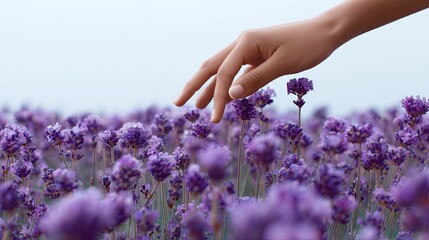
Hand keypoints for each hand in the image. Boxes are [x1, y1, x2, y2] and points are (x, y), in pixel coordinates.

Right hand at [174, 17, 339, 122]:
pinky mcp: (256, 56)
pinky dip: (226, 85)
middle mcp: (242, 43)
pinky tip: (221, 97)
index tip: (213, 119)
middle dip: (194, 85)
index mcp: (246, 42)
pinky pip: (236, 72)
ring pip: (221, 69)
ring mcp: (248, 49)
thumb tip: (229, 96)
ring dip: (207, 87)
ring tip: (195, 105)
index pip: (224, 73)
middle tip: (178, 103)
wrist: (325, 32)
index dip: (216, 97)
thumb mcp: (282, 64)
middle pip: (211, 66)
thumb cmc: (307, 46)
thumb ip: (255, 80)